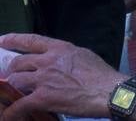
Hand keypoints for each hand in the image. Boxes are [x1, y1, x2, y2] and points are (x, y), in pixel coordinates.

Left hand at [0, 33, 123, 118]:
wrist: (108, 91)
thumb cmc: (102, 74)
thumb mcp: (84, 55)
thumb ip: (66, 55)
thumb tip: (58, 59)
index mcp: (60, 48)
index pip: (30, 40)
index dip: (13, 39)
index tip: (2, 41)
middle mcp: (48, 61)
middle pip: (18, 62)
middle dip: (12, 69)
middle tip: (12, 74)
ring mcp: (43, 79)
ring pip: (15, 80)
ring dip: (14, 86)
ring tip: (16, 91)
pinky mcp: (42, 98)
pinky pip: (19, 105)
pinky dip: (11, 112)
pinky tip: (8, 115)